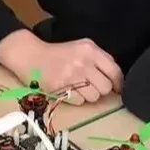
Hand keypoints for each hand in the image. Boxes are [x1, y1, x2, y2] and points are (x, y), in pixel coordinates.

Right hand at [0, 30, 122, 104]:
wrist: (31, 56)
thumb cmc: (59, 54)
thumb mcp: (82, 47)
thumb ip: (100, 59)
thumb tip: (117, 80)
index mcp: (90, 50)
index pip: (115, 71)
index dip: (118, 83)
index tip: (116, 89)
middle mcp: (83, 62)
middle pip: (105, 87)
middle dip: (100, 89)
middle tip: (91, 85)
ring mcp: (71, 76)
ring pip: (94, 97)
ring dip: (88, 95)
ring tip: (78, 87)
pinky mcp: (61, 88)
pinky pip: (80, 102)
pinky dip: (76, 99)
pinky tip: (68, 90)